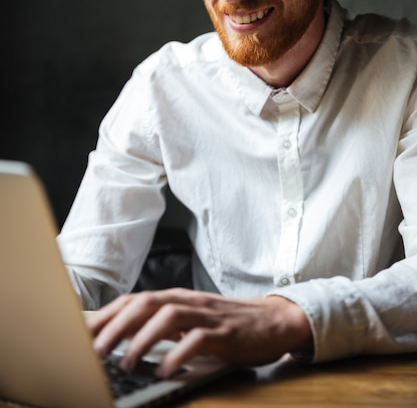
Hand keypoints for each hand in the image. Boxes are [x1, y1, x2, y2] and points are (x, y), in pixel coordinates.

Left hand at [86, 287, 312, 376]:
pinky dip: (179, 354)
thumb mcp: (190, 320)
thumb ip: (161, 324)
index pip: (135, 299)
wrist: (271, 321)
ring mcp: (207, 315)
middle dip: (116, 326)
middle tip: (95, 351)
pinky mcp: (225, 333)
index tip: (82, 332)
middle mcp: (188, 301)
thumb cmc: (225, 323)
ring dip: (143, 339)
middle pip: (146, 303)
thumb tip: (122, 335)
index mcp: (176, 298)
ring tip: (126, 363)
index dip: (107, 314)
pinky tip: (165, 371)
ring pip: (169, 316)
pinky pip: (198, 340)